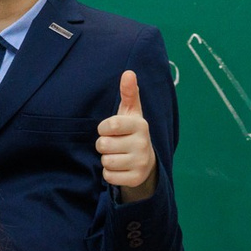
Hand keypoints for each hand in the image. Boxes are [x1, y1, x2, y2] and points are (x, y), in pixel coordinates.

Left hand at [95, 70, 156, 195]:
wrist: (146, 163)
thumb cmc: (131, 133)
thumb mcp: (131, 113)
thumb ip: (128, 93)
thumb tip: (128, 72)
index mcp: (140, 125)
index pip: (110, 125)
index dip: (103, 128)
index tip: (108, 129)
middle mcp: (143, 143)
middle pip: (104, 145)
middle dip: (103, 145)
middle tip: (113, 145)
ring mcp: (141, 162)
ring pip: (106, 161)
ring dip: (107, 160)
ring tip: (117, 156)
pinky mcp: (136, 178)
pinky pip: (109, 176)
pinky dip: (109, 173)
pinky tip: (119, 168)